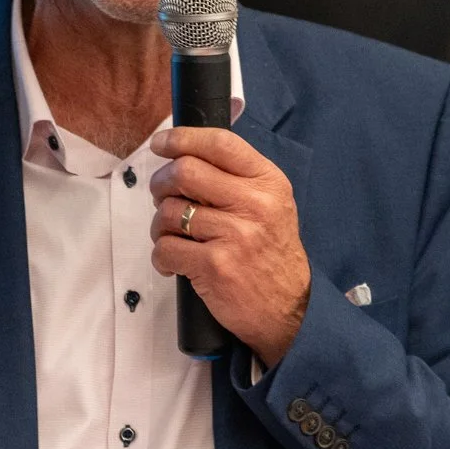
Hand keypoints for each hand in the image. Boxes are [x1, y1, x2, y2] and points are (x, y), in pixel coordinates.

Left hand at [148, 126, 311, 366]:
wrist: (288, 310)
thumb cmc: (270, 254)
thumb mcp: (271, 205)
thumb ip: (236, 178)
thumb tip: (183, 155)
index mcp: (268, 182)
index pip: (220, 143)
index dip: (182, 138)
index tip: (160, 144)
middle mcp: (254, 204)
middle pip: (185, 171)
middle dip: (162, 182)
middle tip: (162, 196)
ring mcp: (235, 235)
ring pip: (170, 211)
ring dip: (160, 225)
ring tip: (172, 236)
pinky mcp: (215, 266)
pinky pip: (166, 248)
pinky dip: (162, 256)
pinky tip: (174, 263)